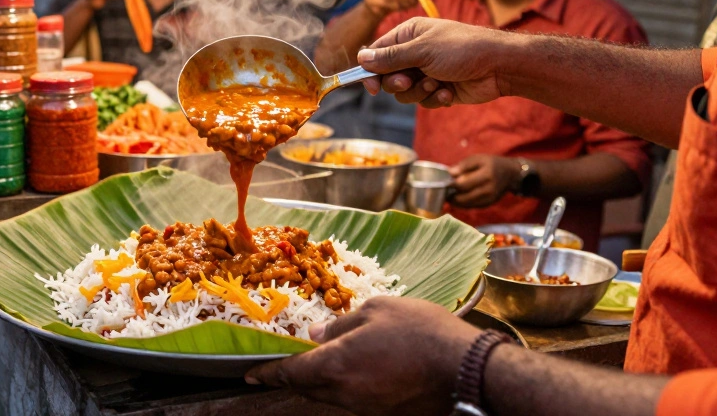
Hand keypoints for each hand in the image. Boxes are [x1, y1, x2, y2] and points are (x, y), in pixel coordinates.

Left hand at [245, 298, 479, 415]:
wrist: (466, 369)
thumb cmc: (421, 331)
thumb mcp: (376, 311)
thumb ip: (340, 326)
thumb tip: (316, 336)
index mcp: (336, 366)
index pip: (291, 373)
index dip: (268, 373)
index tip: (250, 374)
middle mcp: (345, 394)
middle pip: (308, 388)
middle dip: (293, 376)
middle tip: (284, 364)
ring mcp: (366, 408)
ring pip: (331, 396)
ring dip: (321, 381)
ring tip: (322, 361)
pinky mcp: (385, 413)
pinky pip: (354, 400)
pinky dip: (345, 386)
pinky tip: (357, 370)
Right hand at [357, 18, 516, 107]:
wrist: (498, 66)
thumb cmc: (462, 49)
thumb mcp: (422, 51)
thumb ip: (390, 58)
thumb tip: (362, 58)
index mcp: (409, 35)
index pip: (378, 53)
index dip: (371, 71)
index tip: (371, 87)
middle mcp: (415, 53)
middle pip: (389, 76)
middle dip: (399, 83)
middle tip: (410, 81)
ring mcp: (427, 71)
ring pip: (405, 93)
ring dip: (419, 91)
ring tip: (437, 83)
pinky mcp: (439, 88)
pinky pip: (424, 101)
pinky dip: (435, 98)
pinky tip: (449, 92)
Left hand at [450, 155, 521, 206]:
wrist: (509, 174)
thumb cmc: (490, 164)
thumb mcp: (478, 159)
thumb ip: (463, 165)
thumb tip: (449, 173)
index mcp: (486, 174)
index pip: (463, 184)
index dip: (450, 185)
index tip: (443, 182)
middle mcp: (489, 189)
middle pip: (464, 196)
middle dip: (451, 195)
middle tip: (443, 190)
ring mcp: (489, 198)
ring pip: (466, 204)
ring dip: (455, 201)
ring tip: (448, 194)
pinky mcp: (488, 204)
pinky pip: (471, 206)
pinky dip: (462, 203)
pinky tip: (457, 198)